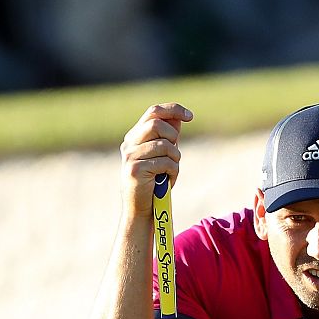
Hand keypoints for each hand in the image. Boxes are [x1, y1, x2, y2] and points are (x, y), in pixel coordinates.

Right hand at [120, 102, 191, 217]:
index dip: (173, 109)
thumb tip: (179, 117)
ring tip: (172, 170)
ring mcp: (130, 157)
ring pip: (164, 145)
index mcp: (134, 137)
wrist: (140, 209)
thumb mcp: (161, 155)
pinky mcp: (136, 170)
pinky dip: (173, 172)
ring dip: (175, 158)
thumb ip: (167, 137)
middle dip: (173, 137)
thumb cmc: (153, 182)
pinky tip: (168, 180)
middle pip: (157, 125)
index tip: (190, 116)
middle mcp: (129, 144)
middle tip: (175, 153)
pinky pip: (165, 163)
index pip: (153, 112)